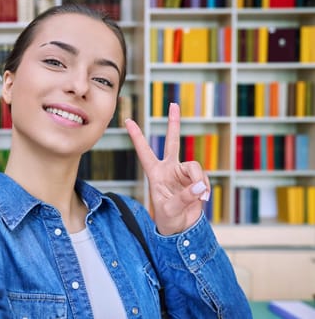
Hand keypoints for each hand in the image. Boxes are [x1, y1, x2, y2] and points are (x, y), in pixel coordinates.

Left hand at [125, 102, 209, 234]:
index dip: (137, 136)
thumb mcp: (170, 210)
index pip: (144, 152)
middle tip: (173, 104)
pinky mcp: (196, 180)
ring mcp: (183, 173)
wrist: (182, 228)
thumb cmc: (168, 219)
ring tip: (198, 198)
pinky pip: (203, 178)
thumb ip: (184, 197)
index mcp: (155, 173)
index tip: (128, 120)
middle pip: (172, 142)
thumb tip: (200, 185)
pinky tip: (202, 199)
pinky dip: (204, 188)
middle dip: (174, 123)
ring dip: (198, 182)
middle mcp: (169, 169)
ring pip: (195, 166)